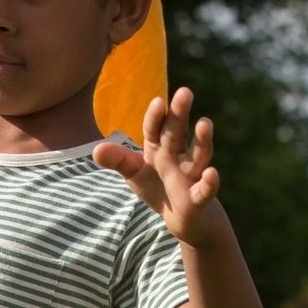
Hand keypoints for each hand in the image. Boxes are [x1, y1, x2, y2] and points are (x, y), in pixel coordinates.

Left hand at [92, 87, 223, 245]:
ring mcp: (191, 174)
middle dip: (179, 114)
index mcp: (158, 146)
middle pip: (177, 132)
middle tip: (185, 92)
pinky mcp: (199, 197)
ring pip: (198, 154)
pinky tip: (212, 174)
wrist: (181, 215)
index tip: (158, 102)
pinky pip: (205, 189)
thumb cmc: (156, 186)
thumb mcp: (134, 172)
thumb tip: (96, 151)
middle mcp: (177, 155)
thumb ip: (118, 160)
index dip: (155, 116)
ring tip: (205, 123)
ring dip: (202, 140)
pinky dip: (209, 183)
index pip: (155, 128)